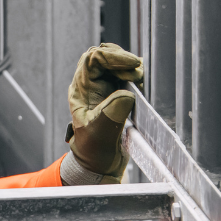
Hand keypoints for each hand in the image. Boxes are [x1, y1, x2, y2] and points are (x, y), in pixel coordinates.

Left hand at [66, 42, 143, 182]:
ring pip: (114, 64)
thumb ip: (110, 115)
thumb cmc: (94, 152)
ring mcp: (103, 89)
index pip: (92, 60)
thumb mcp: (100, 135)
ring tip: (138, 81)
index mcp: (81, 91)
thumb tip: (125, 96)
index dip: (112, 57)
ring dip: (129, 67)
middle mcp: (90, 86)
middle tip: (136, 74)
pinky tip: (139, 85)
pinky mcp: (116, 95)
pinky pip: (125, 75)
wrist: (99, 164)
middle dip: (121, 59)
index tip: (133, 65)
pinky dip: (135, 75)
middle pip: (103, 56)